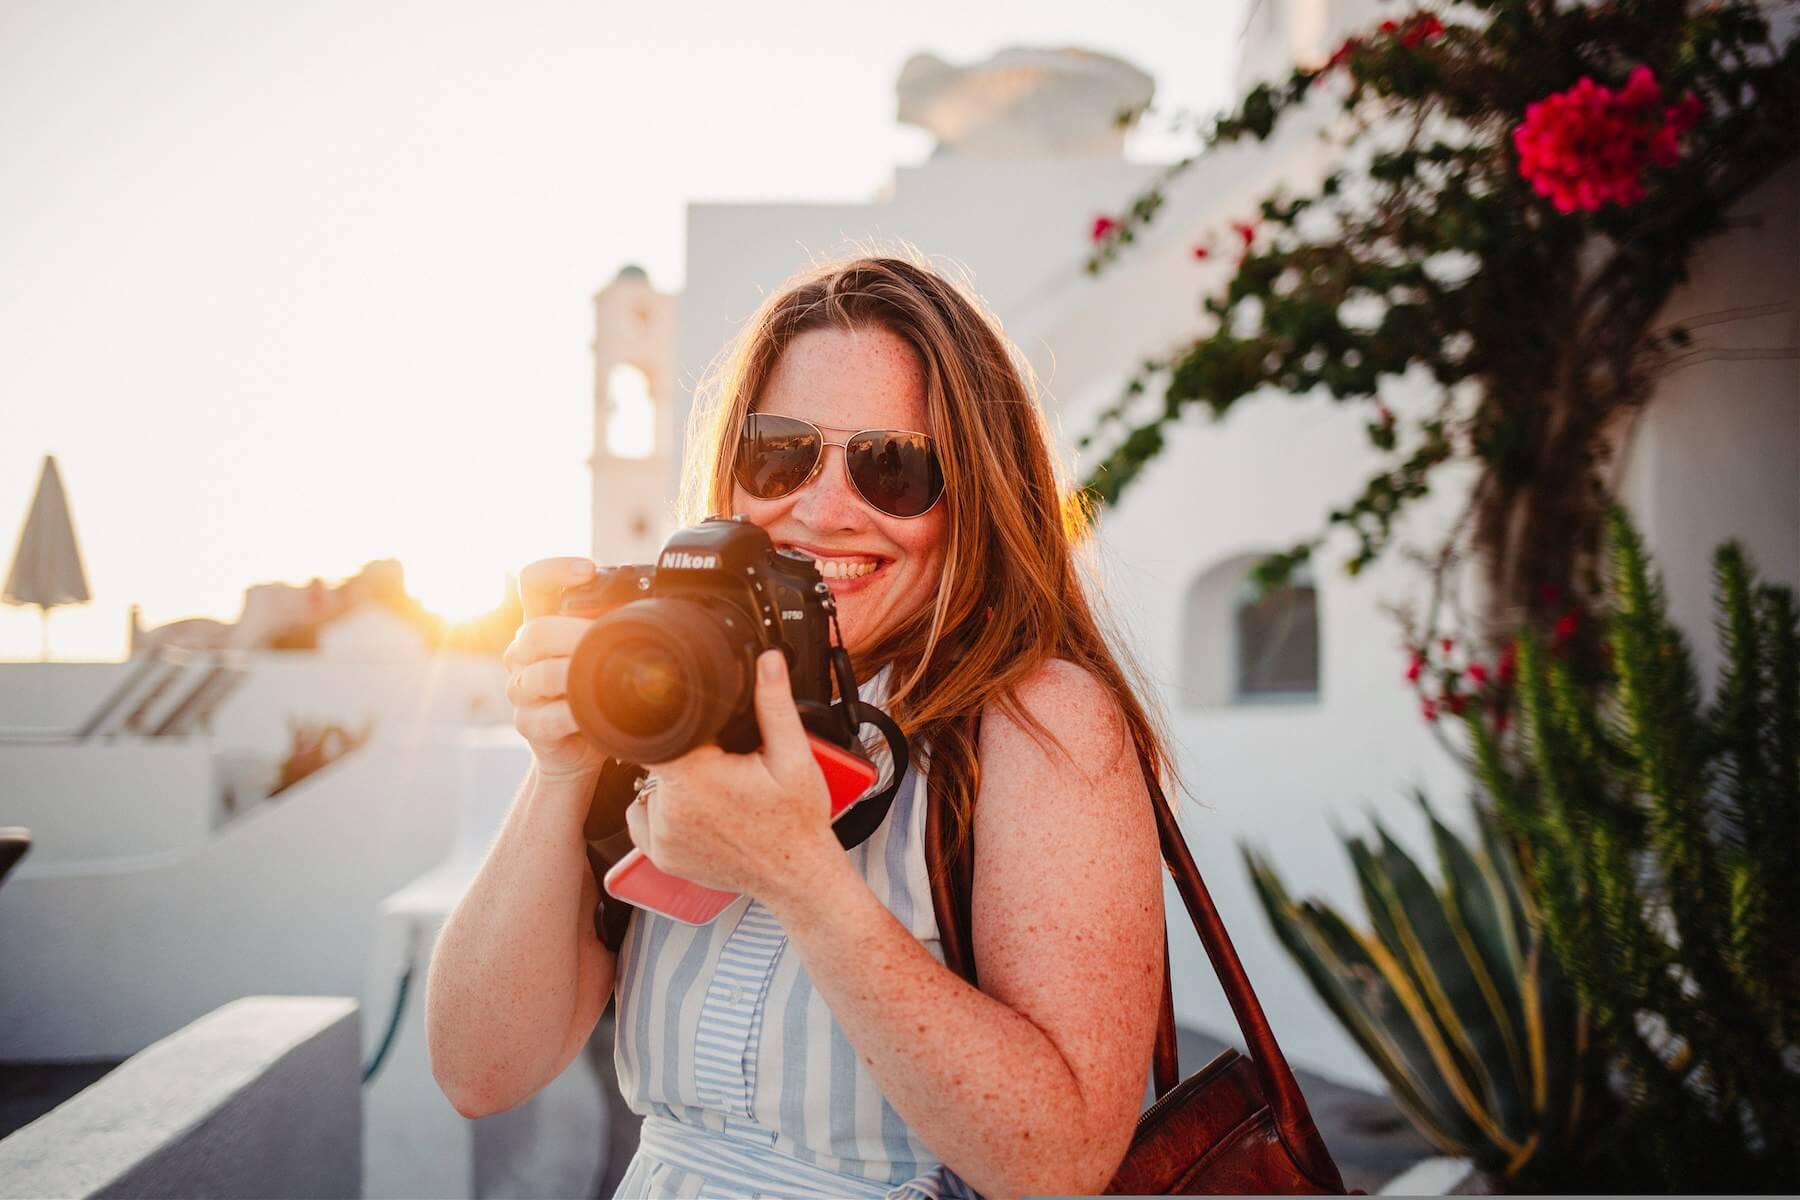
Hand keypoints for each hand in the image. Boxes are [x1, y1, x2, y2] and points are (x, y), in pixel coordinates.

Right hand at [503, 556, 610, 783]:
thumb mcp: (604, 651)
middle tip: (614, 638)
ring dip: (578, 673)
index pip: (533, 582)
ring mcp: (521, 690)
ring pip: (540, 674)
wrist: (580, 750)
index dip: (555, 570)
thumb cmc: (596, 692)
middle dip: (578, 633)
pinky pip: (550, 716)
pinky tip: (598, 712)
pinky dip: (577, 714)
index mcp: (541, 624)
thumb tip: (662, 603)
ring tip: (611, 674)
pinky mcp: (529, 725)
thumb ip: (615, 625)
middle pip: (536, 631)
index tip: (589, 571)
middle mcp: (523, 653)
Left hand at [623, 649, 839, 900]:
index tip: (695, 726)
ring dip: (674, 783)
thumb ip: (774, 704)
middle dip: (684, 753)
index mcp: (698, 776)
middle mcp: (671, 808)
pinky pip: (645, 820)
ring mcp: (663, 837)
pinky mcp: (661, 856)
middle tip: (723, 765)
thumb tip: (767, 661)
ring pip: (649, 787)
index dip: (671, 721)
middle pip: (656, 757)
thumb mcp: (794, 756)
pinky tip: (699, 813)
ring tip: (716, 792)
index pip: (656, 730)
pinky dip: (663, 813)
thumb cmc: (798, 822)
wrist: (798, 877)